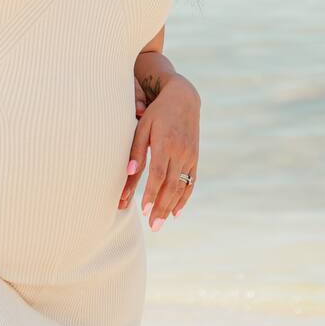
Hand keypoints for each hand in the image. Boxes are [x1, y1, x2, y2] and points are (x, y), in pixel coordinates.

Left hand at [118, 73, 199, 226]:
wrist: (184, 99)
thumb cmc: (157, 112)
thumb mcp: (143, 126)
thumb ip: (136, 150)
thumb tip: (129, 172)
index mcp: (166, 143)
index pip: (158, 174)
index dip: (152, 193)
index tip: (144, 210)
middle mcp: (181, 152)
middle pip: (171, 185)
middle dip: (162, 207)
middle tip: (153, 226)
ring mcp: (190, 156)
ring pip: (181, 187)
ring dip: (171, 207)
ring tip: (160, 223)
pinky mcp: (195, 158)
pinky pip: (191, 183)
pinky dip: (184, 198)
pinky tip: (176, 212)